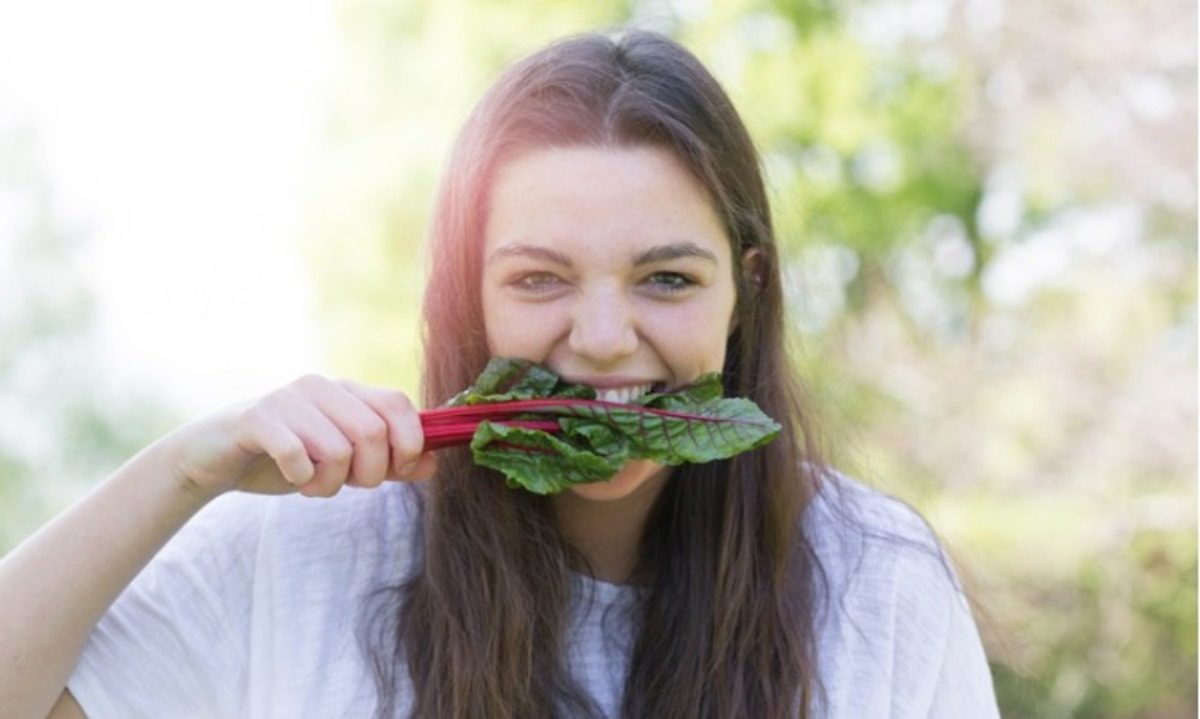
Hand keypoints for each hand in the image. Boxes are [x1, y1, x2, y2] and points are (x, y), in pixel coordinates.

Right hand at [169, 375, 435, 498]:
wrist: (215, 459)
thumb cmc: (287, 459)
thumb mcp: (345, 463)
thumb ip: (389, 462)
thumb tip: (434, 463)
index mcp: (348, 392)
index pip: (399, 405)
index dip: (410, 443)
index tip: (398, 471)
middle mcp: (321, 387)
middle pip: (374, 432)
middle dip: (370, 473)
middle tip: (349, 484)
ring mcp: (288, 399)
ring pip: (338, 448)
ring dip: (331, 483)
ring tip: (314, 485)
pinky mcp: (257, 418)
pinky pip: (296, 453)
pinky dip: (301, 478)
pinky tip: (293, 478)